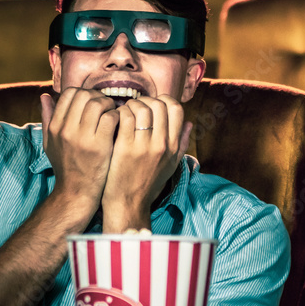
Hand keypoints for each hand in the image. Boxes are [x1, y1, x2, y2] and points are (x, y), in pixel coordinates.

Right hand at [40, 88, 118, 223]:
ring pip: (98, 103)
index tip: (93, 103)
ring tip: (113, 114)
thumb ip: (47, 118)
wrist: (76, 193)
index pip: (70, 93)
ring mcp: (82, 137)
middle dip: (99, 97)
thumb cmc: (66, 167)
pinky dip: (118, 116)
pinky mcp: (99, 145)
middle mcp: (66, 129)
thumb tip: (45, 95)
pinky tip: (119, 125)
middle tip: (106, 107)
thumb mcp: (50, 143)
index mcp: (55, 127)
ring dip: (110, 105)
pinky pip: (111, 117)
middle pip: (84, 95)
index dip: (85, 93)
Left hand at [100, 94, 192, 232]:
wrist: (128, 205)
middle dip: (146, 100)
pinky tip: (116, 120)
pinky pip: (125, 117)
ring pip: (141, 108)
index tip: (154, 105)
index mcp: (173, 147)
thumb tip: (189, 123)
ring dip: (131, 105)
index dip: (164, 101)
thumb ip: (181, 143)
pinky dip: (120, 113)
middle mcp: (161, 144)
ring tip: (125, 112)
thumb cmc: (148, 185)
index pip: (176, 109)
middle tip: (136, 107)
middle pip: (159, 105)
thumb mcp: (171, 165)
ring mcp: (143, 146)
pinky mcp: (125, 148)